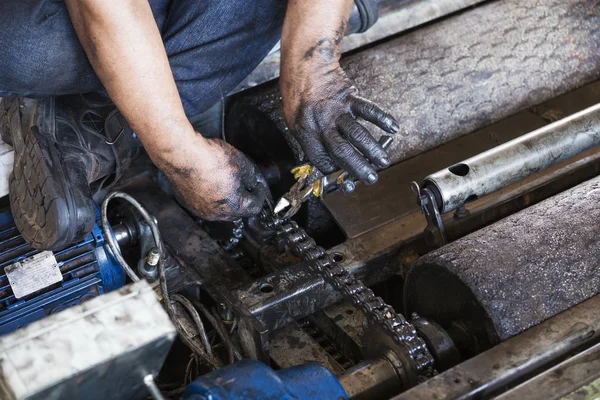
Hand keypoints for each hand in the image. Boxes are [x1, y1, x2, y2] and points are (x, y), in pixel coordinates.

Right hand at [159, 136, 266, 220]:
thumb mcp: (241, 163)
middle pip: (237, 212)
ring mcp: (200, 210)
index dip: (259, 195)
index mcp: (233, 206)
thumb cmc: (209, 158)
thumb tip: (252, 182)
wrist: (182, 154)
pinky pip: (204, 204)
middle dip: (243, 199)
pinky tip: (210, 182)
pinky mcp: (188, 203)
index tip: (258, 187)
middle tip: (244, 184)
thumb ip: (251, 177)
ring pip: (220, 210)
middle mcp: (216, 214)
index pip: (254, 208)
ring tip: (226, 182)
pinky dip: (210, 197)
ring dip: (226, 199)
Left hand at [281, 64, 398, 185]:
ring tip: (383, 162)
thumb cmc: (299, 97)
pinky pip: (367, 109)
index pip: (322, 160)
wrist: (304, 68)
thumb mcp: (295, 123)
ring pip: (356, 134)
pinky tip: (393, 128)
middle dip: (358, 168)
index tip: (344, 179)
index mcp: (306, 133)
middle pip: (341, 151)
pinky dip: (382, 119)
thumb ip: (312, 143)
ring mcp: (336, 110)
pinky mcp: (349, 98)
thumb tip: (329, 164)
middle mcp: (321, 123)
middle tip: (370, 179)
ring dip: (372, 150)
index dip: (334, 172)